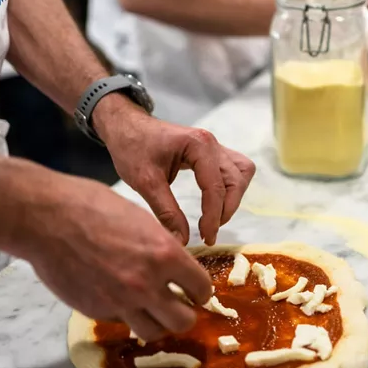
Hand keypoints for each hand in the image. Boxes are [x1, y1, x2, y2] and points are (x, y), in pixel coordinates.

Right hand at [19, 172, 213, 340]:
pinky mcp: (96, 311)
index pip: (200, 287)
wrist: (46, 218)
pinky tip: (123, 299)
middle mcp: (146, 283)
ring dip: (159, 323)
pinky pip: (122, 323)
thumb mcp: (140, 218)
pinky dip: (128, 316)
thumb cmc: (91, 206)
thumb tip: (173, 263)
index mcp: (164, 254)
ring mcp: (120, 301)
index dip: (201, 290)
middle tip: (181, 305)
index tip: (197, 290)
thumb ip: (161, 245)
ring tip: (155, 311)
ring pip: (154, 332)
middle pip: (183, 320)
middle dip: (186, 314)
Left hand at [92, 95, 255, 245]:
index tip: (206, 239)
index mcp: (199, 145)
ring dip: (233, 198)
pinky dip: (231, 188)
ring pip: (241, 174)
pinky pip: (235, 169)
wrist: (126, 126)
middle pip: (235, 181)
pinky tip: (215, 203)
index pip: (215, 187)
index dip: (213, 217)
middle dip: (225, 209)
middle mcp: (212, 143)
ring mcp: (215, 146)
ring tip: (214, 218)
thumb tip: (182, 240)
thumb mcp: (146, 182)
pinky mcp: (213, 152)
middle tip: (208, 232)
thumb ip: (166, 212)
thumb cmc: (132, 148)